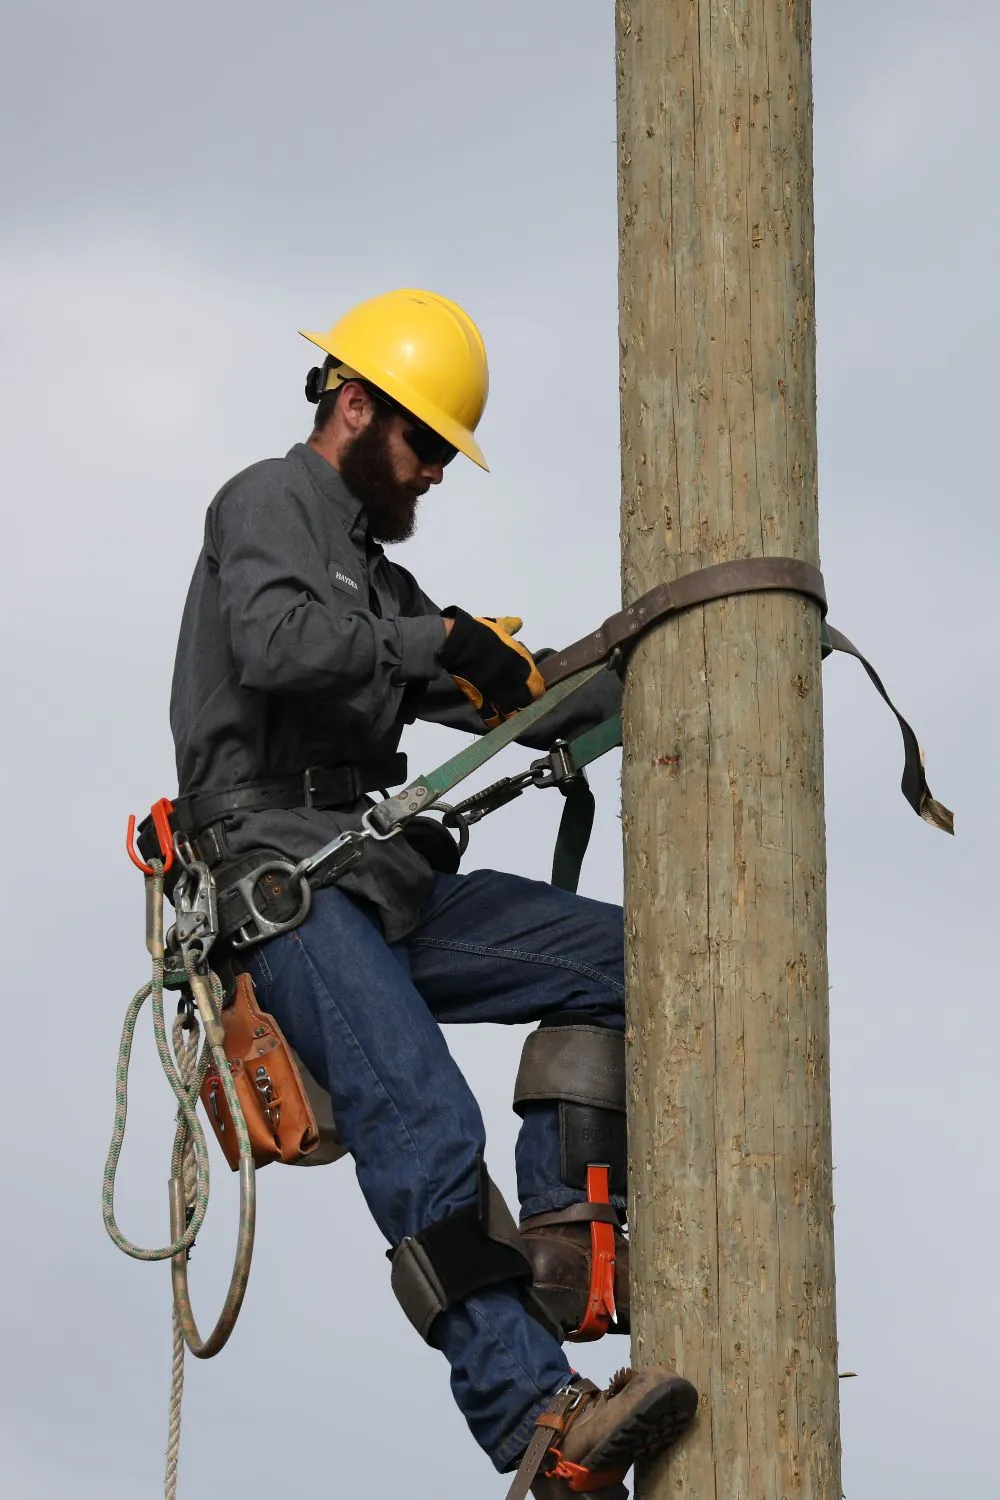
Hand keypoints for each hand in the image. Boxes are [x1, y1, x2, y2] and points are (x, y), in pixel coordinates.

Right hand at [438, 609, 544, 727]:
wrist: (458, 643)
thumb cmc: (479, 633)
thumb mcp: (499, 627)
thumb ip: (510, 627)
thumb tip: (518, 623)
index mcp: (520, 663)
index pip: (537, 684)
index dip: (537, 691)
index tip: (536, 693)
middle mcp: (513, 681)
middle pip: (526, 701)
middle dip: (528, 706)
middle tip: (526, 709)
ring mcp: (498, 692)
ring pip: (512, 712)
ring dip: (514, 717)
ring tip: (514, 719)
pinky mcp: (482, 699)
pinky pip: (491, 716)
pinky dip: (495, 721)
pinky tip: (497, 723)